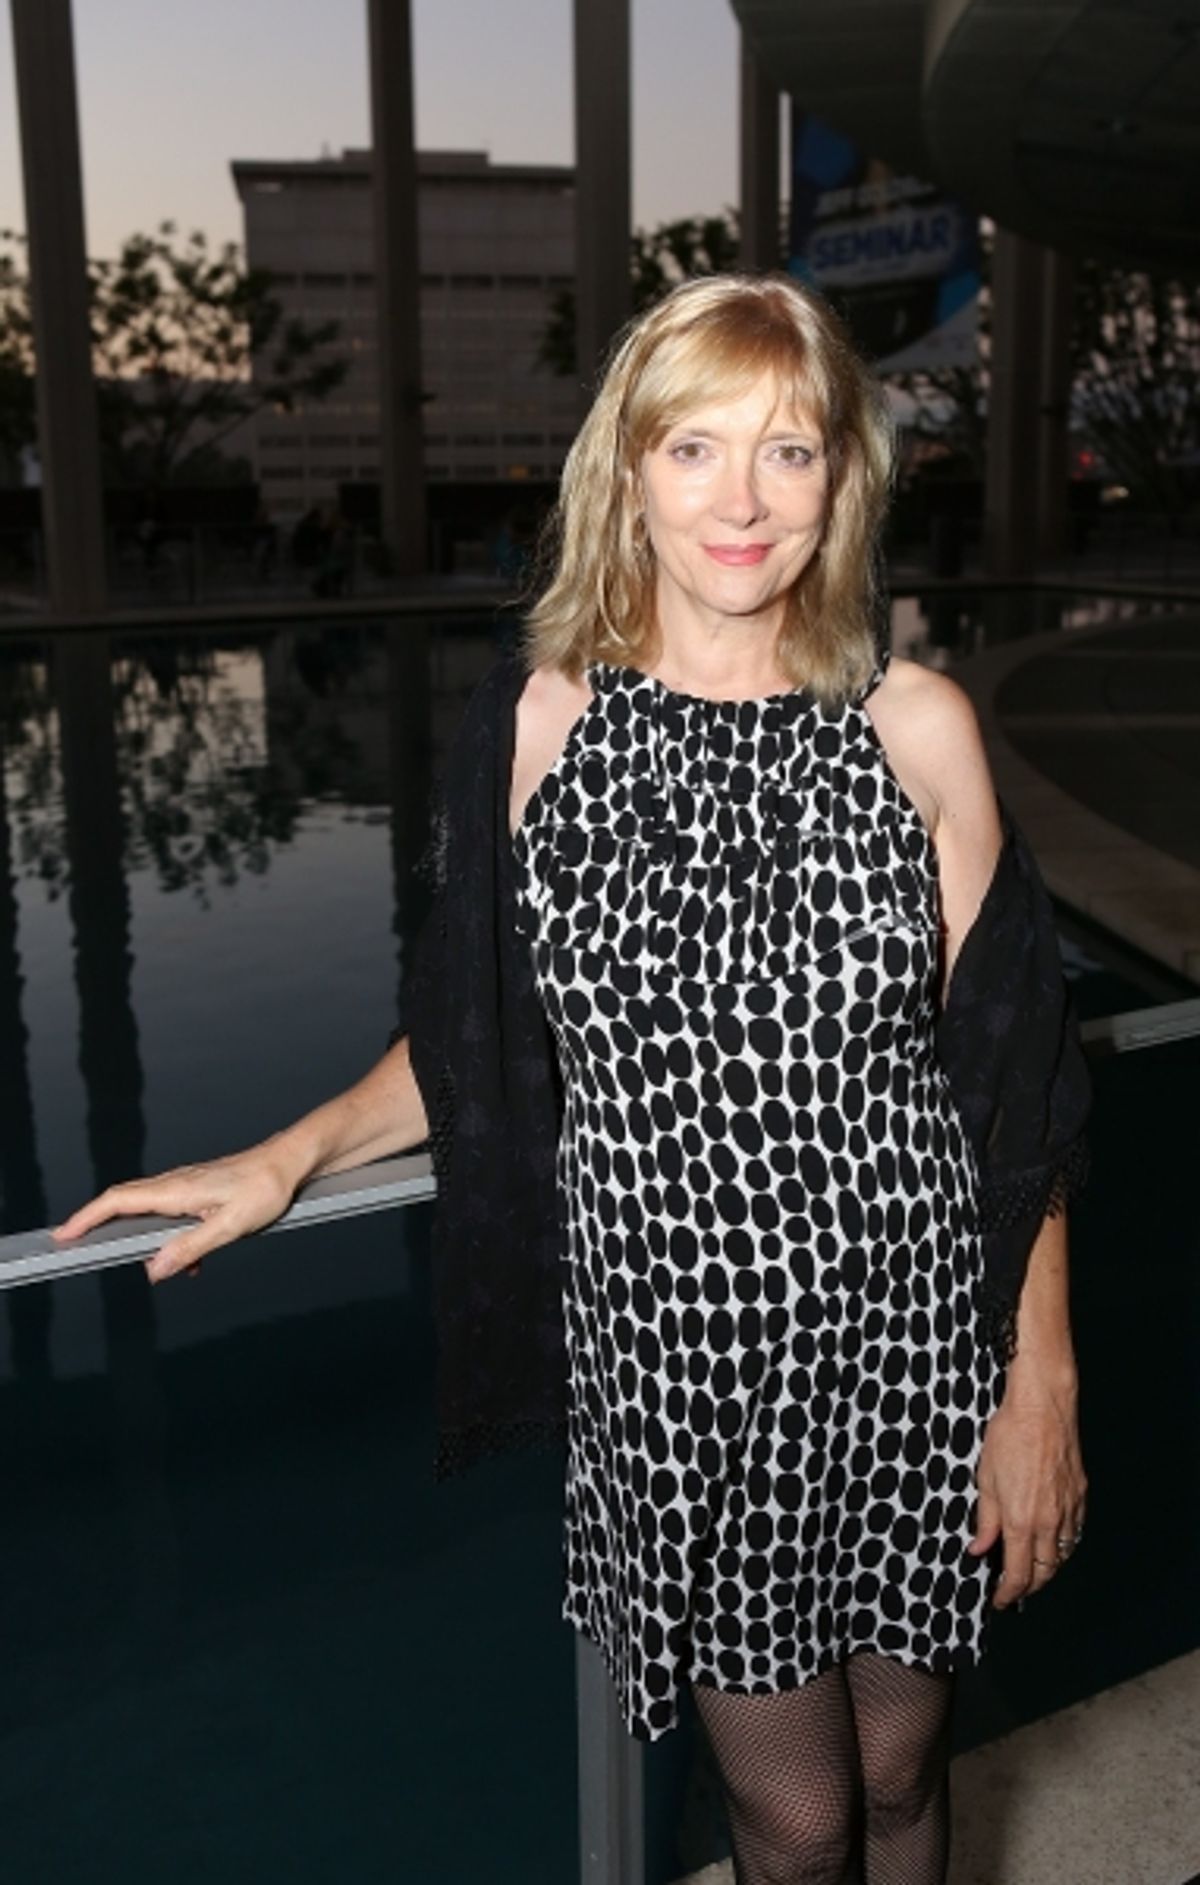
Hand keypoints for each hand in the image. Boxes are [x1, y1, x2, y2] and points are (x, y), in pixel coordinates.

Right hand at [50, 1144, 301, 1284]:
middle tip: (74, 1244)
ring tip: (143, 1263)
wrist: (291, 1163)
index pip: (118, 1201)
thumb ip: (190, 1248)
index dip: (87, 1217)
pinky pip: (173, 1215)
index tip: (64, 1234)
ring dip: (138, 1235)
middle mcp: (176, 1184)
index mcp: (177, 1190)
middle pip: (123, 1202)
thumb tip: (154, 1269)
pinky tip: (192, 1261)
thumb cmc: (266, 1188)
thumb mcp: (230, 1225)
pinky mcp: (201, 1191)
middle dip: (96, 1223)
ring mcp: (188, 1185)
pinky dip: (172, 1238)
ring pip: (148, 1209)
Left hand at [966, 1363, 1086, 1607]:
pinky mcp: (1080, 1495)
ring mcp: (1069, 1509)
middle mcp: (1049, 1521)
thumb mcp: (985, 1479)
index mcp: (1022, 1521)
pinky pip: (1074, 1533)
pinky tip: (1051, 1542)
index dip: (1008, 1593)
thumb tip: (979, 1549)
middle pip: (1044, 1572)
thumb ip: (985, 1520)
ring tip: (1030, 1570)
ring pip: (1061, 1555)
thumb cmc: (1010, 1435)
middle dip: (1028, 1587)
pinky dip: (1062, 1546)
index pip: (1017, 1574)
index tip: (999, 1600)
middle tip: (1013, 1589)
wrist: (1043, 1407)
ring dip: (1046, 1569)